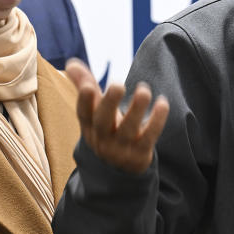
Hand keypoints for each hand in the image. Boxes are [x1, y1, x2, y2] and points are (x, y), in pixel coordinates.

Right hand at [65, 59, 169, 173]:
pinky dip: (156, 121)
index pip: (83, 114)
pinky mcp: (140, 154)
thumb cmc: (106, 130)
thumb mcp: (94, 113)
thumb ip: (85, 86)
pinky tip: (162, 103)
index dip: (84, 101)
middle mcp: (103, 138)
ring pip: (128, 129)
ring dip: (136, 109)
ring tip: (144, 90)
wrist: (119, 170)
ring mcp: (121, 148)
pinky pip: (149, 137)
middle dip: (109, 103)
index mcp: (89, 126)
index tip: (88, 86)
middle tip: (118, 85)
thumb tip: (71, 62)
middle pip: (103, 122)